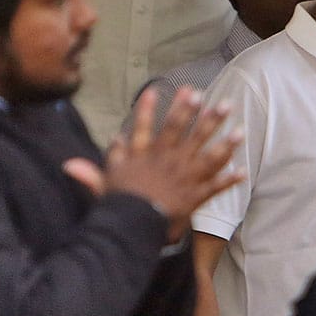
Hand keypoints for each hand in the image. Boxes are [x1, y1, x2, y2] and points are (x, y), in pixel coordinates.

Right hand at [64, 86, 244, 239]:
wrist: (133, 228)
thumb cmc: (119, 208)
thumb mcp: (103, 188)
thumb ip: (92, 174)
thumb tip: (72, 163)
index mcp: (145, 158)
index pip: (146, 128)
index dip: (150, 108)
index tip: (156, 88)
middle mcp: (167, 162)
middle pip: (184, 133)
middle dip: (198, 114)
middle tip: (210, 97)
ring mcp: (183, 177)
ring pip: (206, 155)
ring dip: (223, 142)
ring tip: (239, 129)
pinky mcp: (194, 196)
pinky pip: (214, 187)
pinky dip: (228, 181)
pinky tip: (243, 172)